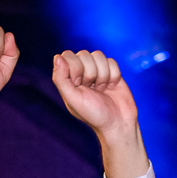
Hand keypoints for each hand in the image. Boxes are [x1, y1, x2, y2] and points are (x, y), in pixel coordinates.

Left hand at [52, 50, 147, 177]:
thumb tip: (57, 57)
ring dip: (102, 74)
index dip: (75, 67)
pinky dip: (113, 75)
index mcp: (68, 78)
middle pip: (84, 54)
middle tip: (92, 89)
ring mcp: (97, 71)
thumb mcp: (73, 99)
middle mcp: (81, 72)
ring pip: (98, 55)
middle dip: (90, 72)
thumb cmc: (93, 114)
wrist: (118, 123)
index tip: (79, 84)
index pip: (67, 56)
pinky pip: (112, 61)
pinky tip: (111, 87)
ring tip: (102, 89)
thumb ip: (61, 79)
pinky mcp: (112, 72)